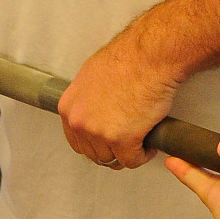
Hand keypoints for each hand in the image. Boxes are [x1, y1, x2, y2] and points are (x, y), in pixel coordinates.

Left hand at [57, 26, 179, 168]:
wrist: (150, 57)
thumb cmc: (129, 59)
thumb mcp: (92, 75)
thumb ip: (88, 98)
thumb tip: (95, 108)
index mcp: (69, 107)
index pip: (76, 140)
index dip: (95, 144)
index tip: (107, 142)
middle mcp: (79, 122)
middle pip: (93, 152)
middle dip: (111, 150)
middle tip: (126, 144)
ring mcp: (99, 133)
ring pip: (112, 159)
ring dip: (127, 154)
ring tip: (139, 143)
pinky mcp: (122, 140)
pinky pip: (132, 160)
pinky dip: (143, 156)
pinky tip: (148, 146)